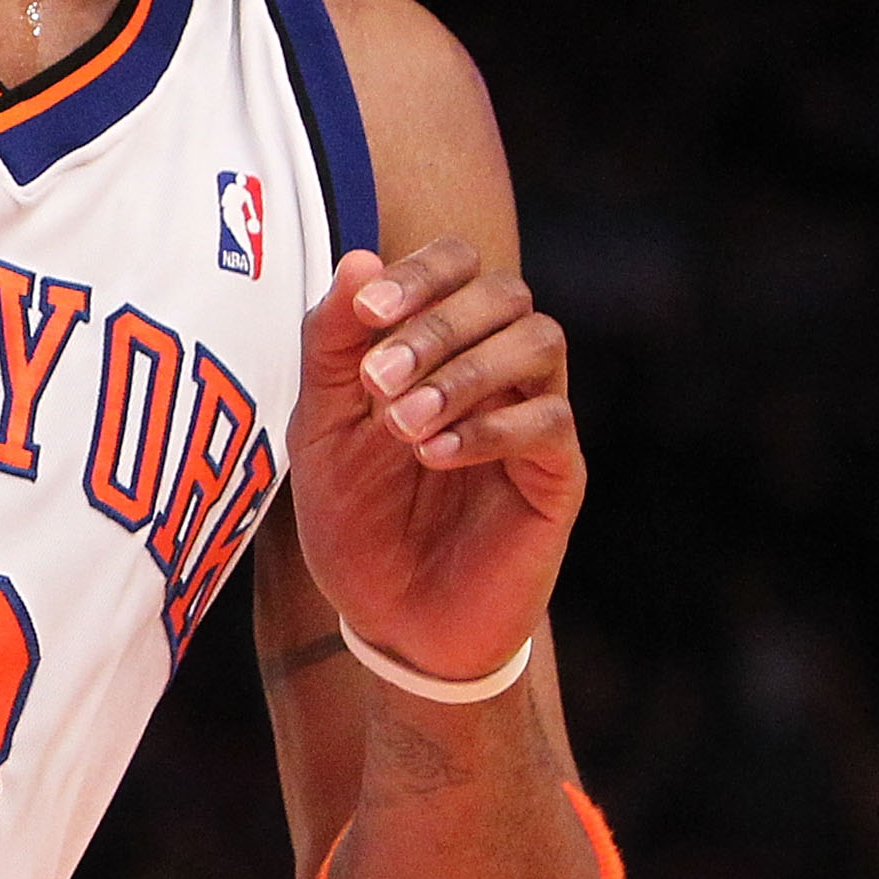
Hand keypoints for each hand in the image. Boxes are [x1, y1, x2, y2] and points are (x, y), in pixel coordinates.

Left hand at [286, 238, 582, 682]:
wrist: (392, 620)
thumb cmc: (357, 516)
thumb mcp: (320, 428)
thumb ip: (331, 347)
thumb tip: (359, 259)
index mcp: (442, 341)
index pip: (458, 262)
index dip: (419, 273)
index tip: (365, 313)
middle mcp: (497, 366)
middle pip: (505, 292)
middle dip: (436, 324)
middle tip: (377, 381)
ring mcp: (533, 417)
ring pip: (541, 343)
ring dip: (464, 372)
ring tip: (402, 425)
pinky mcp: (557, 475)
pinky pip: (550, 423)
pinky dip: (489, 429)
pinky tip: (434, 457)